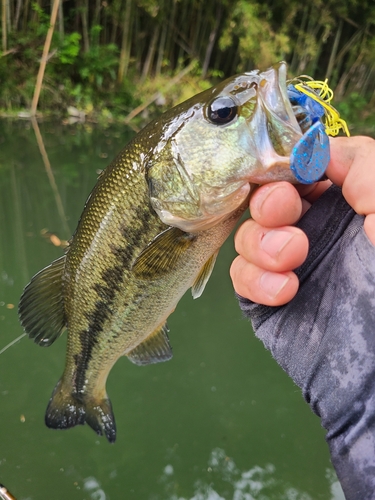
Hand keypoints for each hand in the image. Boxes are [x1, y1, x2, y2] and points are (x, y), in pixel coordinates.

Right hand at [230, 136, 374, 305]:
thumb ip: (365, 166)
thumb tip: (314, 147)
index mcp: (347, 204)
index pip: (302, 168)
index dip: (286, 162)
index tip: (286, 168)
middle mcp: (315, 230)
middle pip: (267, 197)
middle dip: (269, 200)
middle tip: (284, 211)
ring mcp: (288, 265)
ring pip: (248, 234)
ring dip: (262, 241)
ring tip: (293, 258)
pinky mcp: (267, 299)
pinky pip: (242, 275)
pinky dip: (255, 278)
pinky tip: (285, 292)